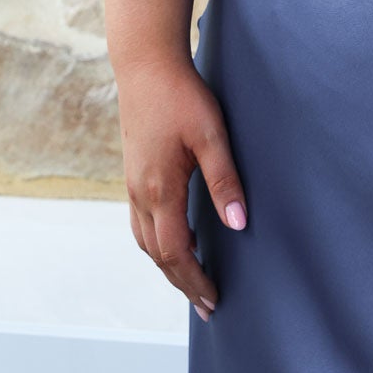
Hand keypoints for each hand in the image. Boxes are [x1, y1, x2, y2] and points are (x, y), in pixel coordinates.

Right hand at [117, 52, 247, 319]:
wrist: (145, 66)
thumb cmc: (182, 96)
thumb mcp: (211, 135)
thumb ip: (225, 180)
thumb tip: (239, 225)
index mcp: (160, 189)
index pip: (176, 252)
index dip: (194, 280)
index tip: (214, 300)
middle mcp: (140, 193)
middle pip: (158, 254)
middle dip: (182, 283)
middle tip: (207, 306)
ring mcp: (133, 184)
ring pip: (146, 241)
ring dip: (168, 265)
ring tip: (192, 282)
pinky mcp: (134, 174)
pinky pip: (142, 223)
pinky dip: (158, 243)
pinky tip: (177, 241)